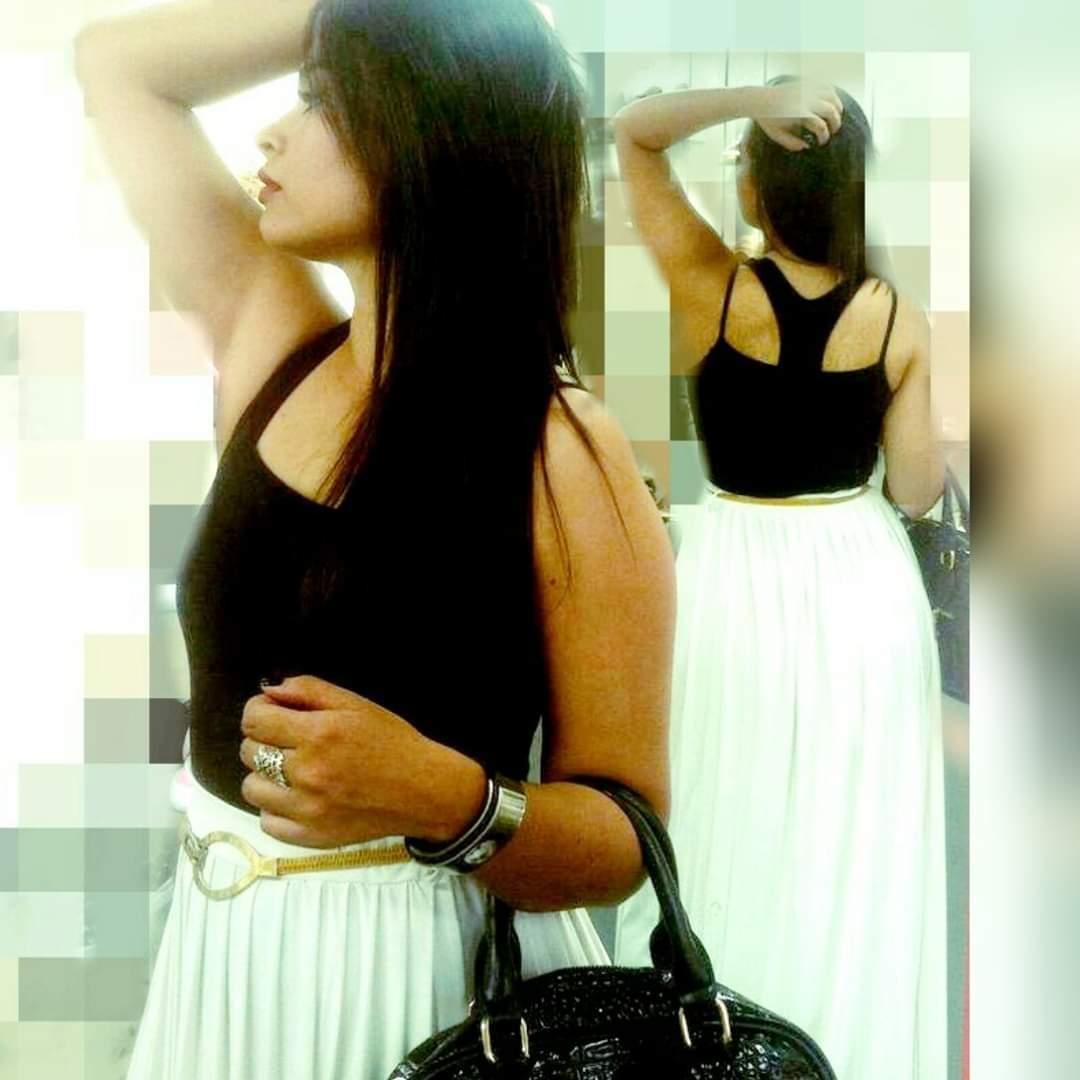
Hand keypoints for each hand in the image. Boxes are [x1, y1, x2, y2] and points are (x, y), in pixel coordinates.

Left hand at [238, 675, 485, 847]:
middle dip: (264, 740)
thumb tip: (268, 691)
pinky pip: (266, 821)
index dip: (259, 711)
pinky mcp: (309, 836)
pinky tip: (300, 797)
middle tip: (290, 741)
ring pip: (251, 789)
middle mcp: (307, 772)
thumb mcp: (355, 704)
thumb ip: (308, 690)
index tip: (273, 713)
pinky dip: (276, 808)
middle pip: (249, 752)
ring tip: (293, 771)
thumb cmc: (390, 741)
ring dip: (266, 776)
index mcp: (318, 734)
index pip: (254, 720)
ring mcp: (306, 809)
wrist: (422, 790)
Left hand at [756, 80, 843, 150]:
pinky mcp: (806, 83)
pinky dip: (832, 93)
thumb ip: (792, 144)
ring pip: (832, 95)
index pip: (820, 127)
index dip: (824, 137)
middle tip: (834, 130)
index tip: (822, 142)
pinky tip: (831, 102)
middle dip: (836, 123)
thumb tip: (807, 146)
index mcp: (799, 114)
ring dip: (837, 107)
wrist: (759, 100)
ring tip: (836, 116)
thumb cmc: (768, 120)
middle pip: (830, 110)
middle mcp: (805, 100)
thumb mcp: (777, 136)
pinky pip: (826, 85)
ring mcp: (807, 89)